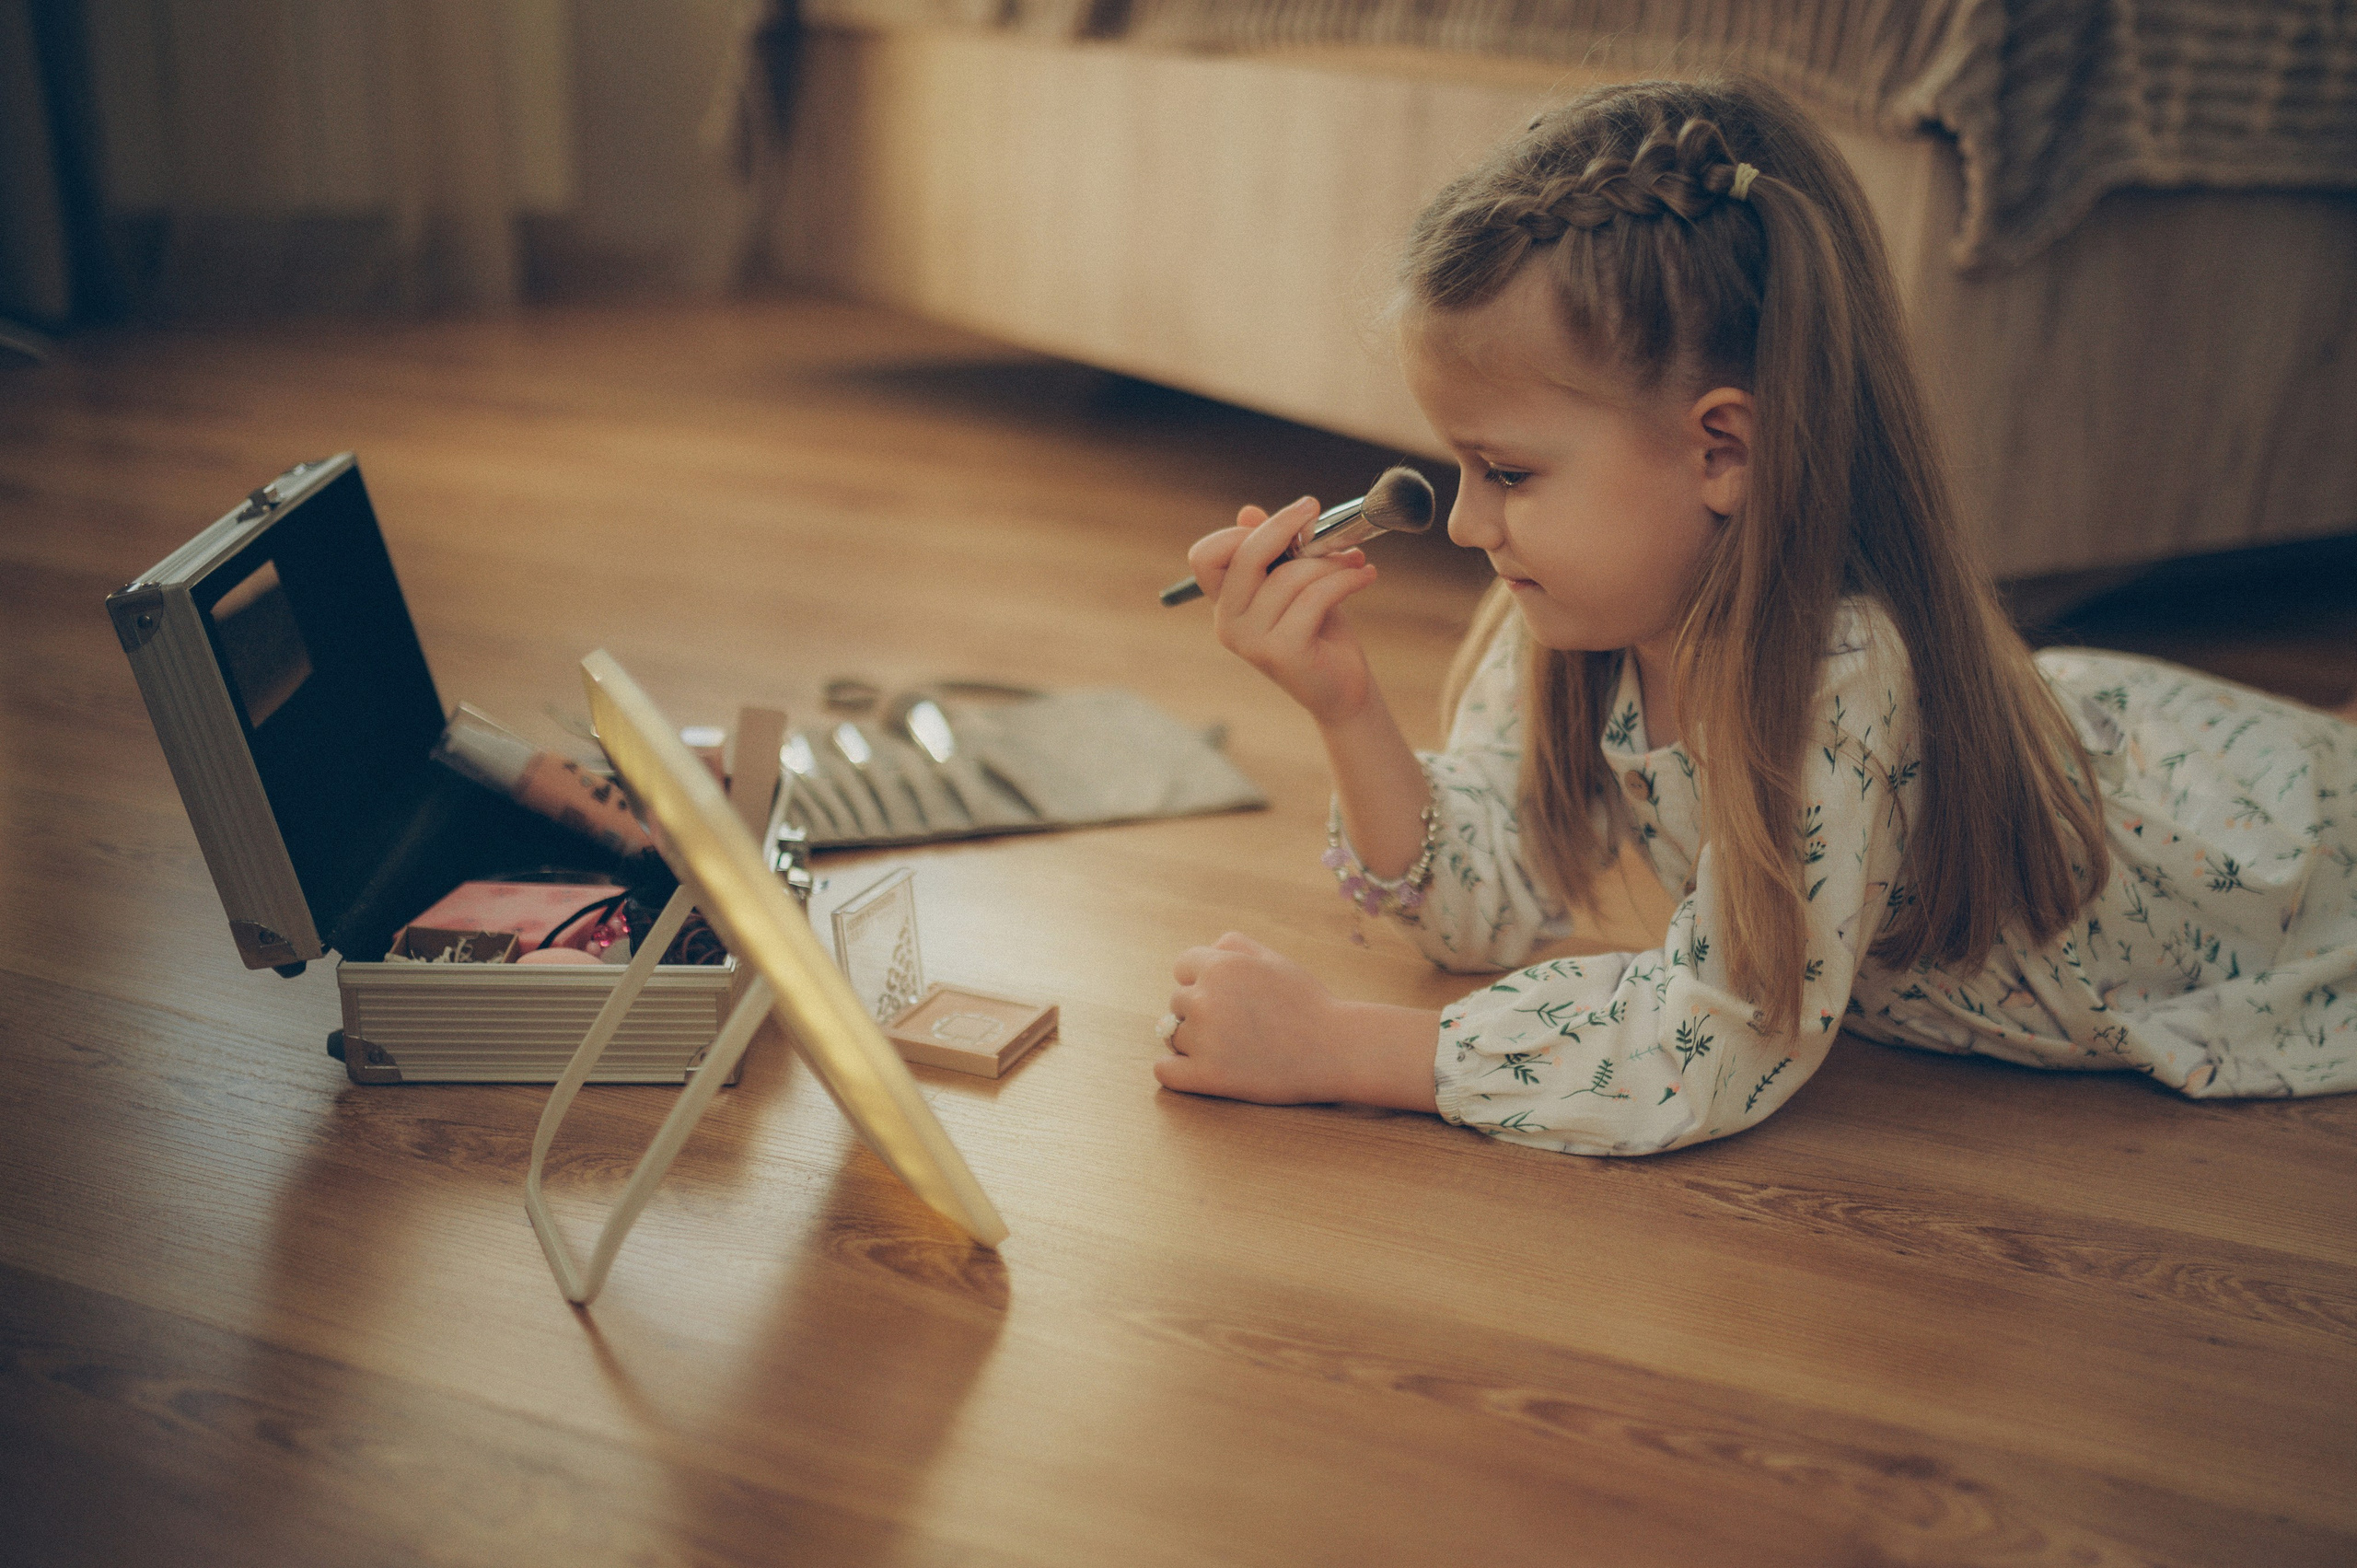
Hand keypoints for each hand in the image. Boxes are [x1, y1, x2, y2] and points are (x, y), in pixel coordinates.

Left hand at [1156, 933, 1440, 1112]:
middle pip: (1177, 1002)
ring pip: (1173, 1036)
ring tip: (1228, 1048)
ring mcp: (1204, 1039)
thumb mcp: (1275, 959)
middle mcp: (1205, 999)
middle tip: (1233, 1026)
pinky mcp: (1208, 1075)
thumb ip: (1235, 945)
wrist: (1336, 1048)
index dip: (1201, 981)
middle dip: (1198, 1011)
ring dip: (1192, 1042)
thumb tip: (1204, 954)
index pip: (1182, 968)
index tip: (1224, 997)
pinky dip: (1174, 1070)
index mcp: (1220, 966)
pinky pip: (1165, 1071)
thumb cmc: (1308, 1002)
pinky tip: (1192, 1070)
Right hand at [1186, 497, 1378, 725]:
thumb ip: (1273, 551)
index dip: (1239, 532)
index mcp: (1226, 603)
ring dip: (1329, 561)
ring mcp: (1251, 641)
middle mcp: (1228, 623)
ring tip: (1354, 562)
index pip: (1204, 556)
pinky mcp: (1281, 652)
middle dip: (1283, 526)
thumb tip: (1248, 511)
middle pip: (1244, 556)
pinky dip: (1345, 580)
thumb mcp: (1295, 582)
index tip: (1282, 523)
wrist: (1344, 689)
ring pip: (1289, 576)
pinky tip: (1365, 575)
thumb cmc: (1319, 630)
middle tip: (1314, 510)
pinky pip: (1314, 597)